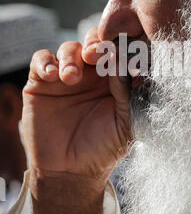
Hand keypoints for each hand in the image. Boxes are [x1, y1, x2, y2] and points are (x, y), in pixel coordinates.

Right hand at [22, 27, 131, 213]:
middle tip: (95, 55)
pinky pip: (41, 60)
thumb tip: (123, 61)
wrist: (71, 172)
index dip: (119, 46)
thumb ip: (126, 92)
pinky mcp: (42, 83)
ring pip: (68, 48)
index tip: (119, 52)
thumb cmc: (104, 148)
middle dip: (95, 43)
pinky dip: (45, 61)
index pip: (118, 51)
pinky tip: (52, 75)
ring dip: (71, 56)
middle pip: (93, 41)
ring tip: (71, 77)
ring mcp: (66, 76)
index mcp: (114, 80)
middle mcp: (91, 74)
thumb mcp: (125, 122)